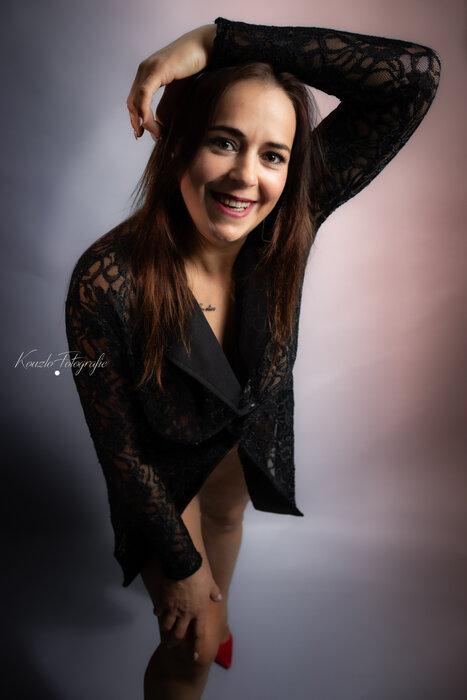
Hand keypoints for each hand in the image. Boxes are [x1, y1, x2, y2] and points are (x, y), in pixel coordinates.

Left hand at [127, 24, 216, 139]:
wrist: (205, 46)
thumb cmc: (195, 67)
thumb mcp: (177, 91)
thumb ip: (166, 106)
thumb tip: (159, 125)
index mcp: (147, 74)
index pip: (134, 100)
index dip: (136, 119)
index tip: (141, 134)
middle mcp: (144, 70)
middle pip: (132, 102)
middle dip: (137, 123)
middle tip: (146, 137)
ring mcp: (149, 68)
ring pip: (136, 101)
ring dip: (144, 121)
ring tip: (156, 134)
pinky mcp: (157, 69)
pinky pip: (144, 94)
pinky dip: (144, 110)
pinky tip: (146, 123)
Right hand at [141, 556, 221, 659]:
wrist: (184, 563)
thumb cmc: (199, 573)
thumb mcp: (210, 583)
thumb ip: (214, 592)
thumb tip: (218, 596)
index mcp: (198, 611)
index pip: (198, 634)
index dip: (196, 646)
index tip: (194, 656)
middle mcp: (185, 613)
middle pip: (178, 635)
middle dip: (174, 642)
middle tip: (171, 645)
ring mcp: (173, 608)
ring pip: (166, 626)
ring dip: (165, 630)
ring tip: (164, 631)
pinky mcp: (163, 601)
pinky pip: (158, 612)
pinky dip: (157, 613)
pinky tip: (157, 613)